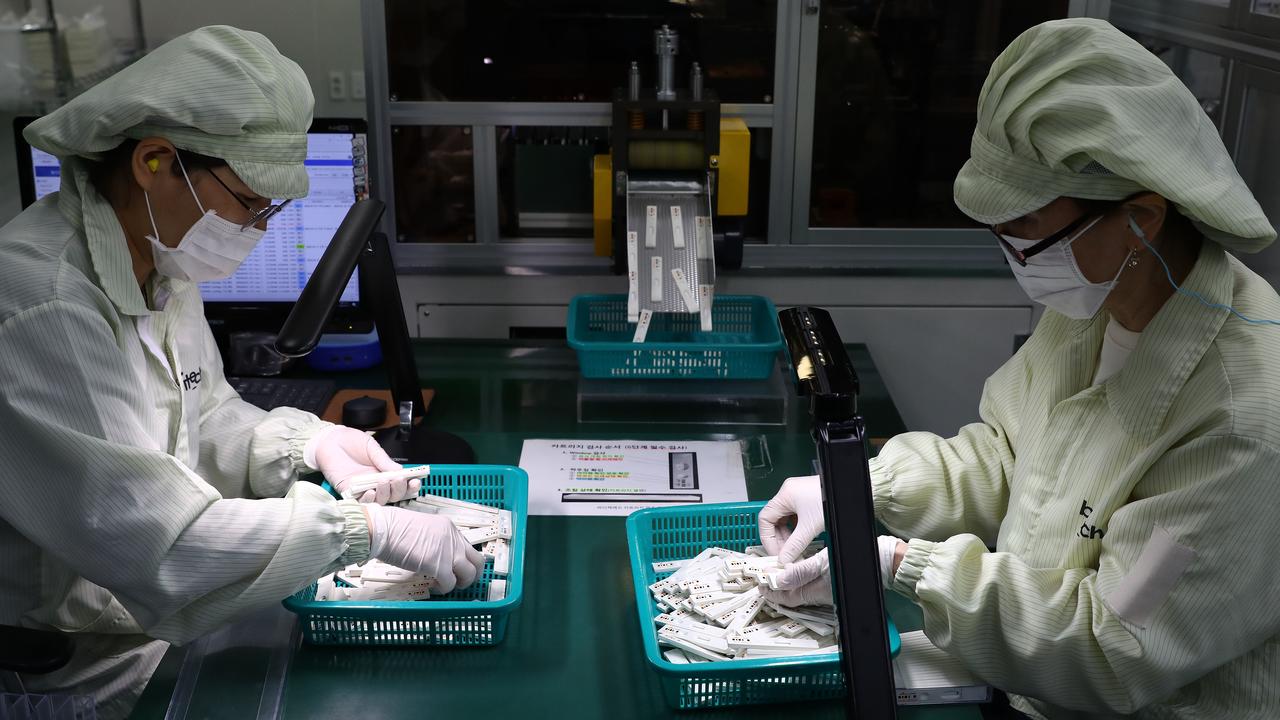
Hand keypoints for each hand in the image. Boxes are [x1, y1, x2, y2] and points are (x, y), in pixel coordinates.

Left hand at [310, 426, 412, 503]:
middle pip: (393, 495)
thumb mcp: (372, 447)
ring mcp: (363, 489)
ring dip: (385, 494)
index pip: (401, 484)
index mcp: (385, 472)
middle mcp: (376, 483)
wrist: (330, 440)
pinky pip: (361, 502)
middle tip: (399, 480)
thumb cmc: (350, 441)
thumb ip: (384, 460)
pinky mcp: (349, 492)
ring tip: (384, 482)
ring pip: (380, 501)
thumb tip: (401, 471)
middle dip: (400, 490)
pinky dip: (368, 500)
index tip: (416, 481)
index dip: (410, 485)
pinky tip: (370, 491)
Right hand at [363, 504, 484, 594]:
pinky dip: (444, 588)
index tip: (459, 568)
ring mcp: (447, 552)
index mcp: (449, 528)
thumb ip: (435, 540)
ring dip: (461, 583)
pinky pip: (450, 583)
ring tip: (448, 585)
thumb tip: (436, 556)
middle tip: (462, 581)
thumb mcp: (423, 528)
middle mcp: (453, 539)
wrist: (384, 529)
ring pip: (469, 574)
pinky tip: (435, 587)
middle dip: (473, 574)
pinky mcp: (438, 566)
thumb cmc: (394, 529)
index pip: (468, 546)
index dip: (465, 560)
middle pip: (477, 560)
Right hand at [758, 475, 824, 562]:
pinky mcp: (806, 498)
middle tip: (785, 553)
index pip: (765, 519)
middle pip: (775, 519)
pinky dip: (795, 528)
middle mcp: (789, 492)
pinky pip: (794, 515)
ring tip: (794, 548)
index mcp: (785, 495)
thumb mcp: (810, 527)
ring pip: (785, 518)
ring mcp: (798, 494)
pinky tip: (801, 538)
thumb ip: (795, 545)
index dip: (767, 538)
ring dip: (788, 534)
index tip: (775, 552)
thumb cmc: (830, 499)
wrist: (848, 494)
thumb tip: (784, 557)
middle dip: (779, 538)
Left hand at [760, 535, 905, 607]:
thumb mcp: (822, 563)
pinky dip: (800, 583)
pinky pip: (812, 588)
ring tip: (776, 579)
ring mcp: (829, 591)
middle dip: (777, 592)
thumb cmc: (854, 559)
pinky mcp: (835, 584)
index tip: (760, 586)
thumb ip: (800, 572)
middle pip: (793, 597)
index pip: (788, 598)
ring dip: (788, 587)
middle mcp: (822, 596)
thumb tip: (778, 580)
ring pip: (802, 593)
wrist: (882, 561)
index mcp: (817, 593)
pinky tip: (796, 576)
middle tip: (763, 583)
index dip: (772, 594)